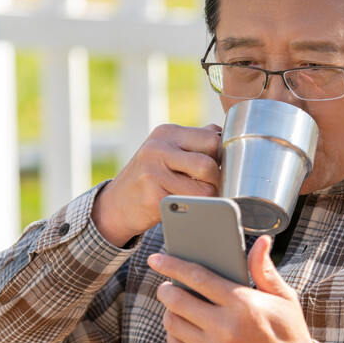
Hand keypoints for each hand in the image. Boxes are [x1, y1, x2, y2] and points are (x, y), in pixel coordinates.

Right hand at [92, 123, 221, 246]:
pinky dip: (194, 209)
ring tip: (196, 198)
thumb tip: (228, 137)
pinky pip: (190, 206)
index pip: (212, 139)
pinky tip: (182, 207)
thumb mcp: (167, 150)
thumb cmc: (150, 177)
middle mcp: (158, 149)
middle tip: (210, 187)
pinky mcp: (153, 197)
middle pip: (208, 164)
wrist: (116, 205)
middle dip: (216, 180)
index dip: (221, 156)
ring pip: (204, 189)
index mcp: (167, 133)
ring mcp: (153, 173)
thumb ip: (195, 141)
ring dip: (208, 198)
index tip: (217, 168)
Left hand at [148, 236, 317, 342]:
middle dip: (166, 289)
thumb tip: (261, 241)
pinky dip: (174, 333)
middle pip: (177, 300)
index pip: (197, 277)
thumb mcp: (284, 299)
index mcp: (243, 303)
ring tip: (176, 306)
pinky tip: (182, 327)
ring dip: (169, 311)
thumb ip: (264, 269)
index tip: (156, 259)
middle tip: (166, 285)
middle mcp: (226, 327)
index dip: (172, 265)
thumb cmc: (288, 333)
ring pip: (173, 323)